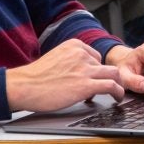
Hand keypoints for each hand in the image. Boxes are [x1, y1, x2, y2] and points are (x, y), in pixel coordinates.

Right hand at [6, 40, 124, 111]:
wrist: (25, 86)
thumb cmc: (35, 76)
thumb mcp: (56, 57)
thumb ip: (70, 60)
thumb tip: (78, 72)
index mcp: (74, 45)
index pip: (95, 56)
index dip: (96, 70)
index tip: (93, 80)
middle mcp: (82, 54)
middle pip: (106, 64)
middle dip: (107, 77)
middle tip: (106, 88)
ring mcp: (85, 69)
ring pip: (114, 74)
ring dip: (118, 84)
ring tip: (117, 93)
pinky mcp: (86, 85)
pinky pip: (111, 86)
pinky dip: (118, 92)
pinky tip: (117, 98)